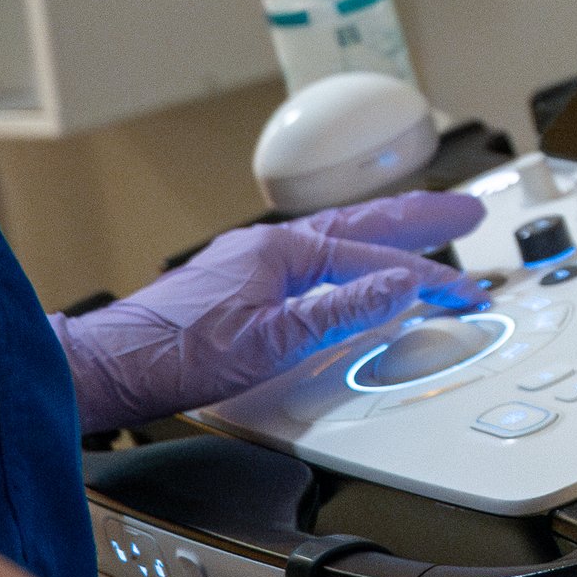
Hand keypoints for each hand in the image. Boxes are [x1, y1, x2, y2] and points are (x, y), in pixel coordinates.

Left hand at [54, 192, 483, 433]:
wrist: (109, 367)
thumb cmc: (174, 355)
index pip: (374, 261)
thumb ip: (340, 312)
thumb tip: (398, 287)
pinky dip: (351, 251)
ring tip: (425, 225)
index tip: (465, 293)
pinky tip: (355, 263)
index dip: (428, 279)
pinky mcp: (241, 283)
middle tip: (466, 210)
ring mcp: (254, 261)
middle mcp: (269, 246)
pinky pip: (315, 255)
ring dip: (387, 230)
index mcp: (282, 251)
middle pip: (362, 224)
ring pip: (338, 235)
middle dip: (420, 217)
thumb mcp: (271, 341)